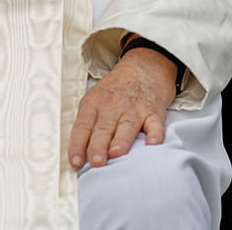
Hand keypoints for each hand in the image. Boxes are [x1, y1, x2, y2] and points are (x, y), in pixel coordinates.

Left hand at [68, 45, 176, 168]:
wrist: (142, 68)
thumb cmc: (115, 91)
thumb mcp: (94, 100)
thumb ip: (87, 124)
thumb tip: (79, 154)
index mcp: (94, 104)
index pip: (82, 126)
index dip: (78, 144)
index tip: (75, 161)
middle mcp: (113, 107)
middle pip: (103, 128)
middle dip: (98, 146)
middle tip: (96, 162)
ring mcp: (135, 109)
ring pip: (127, 126)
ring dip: (121, 140)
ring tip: (116, 154)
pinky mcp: (154, 112)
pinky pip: (155, 124)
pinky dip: (155, 134)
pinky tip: (152, 143)